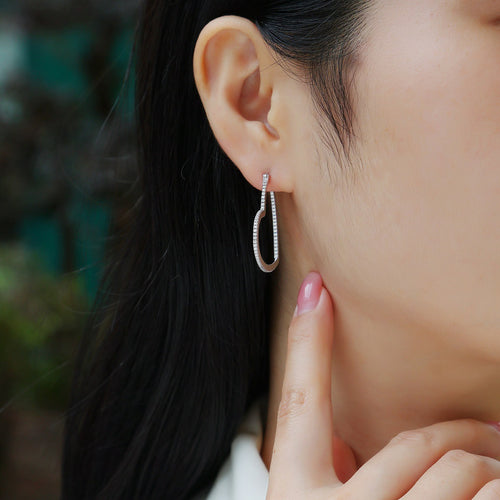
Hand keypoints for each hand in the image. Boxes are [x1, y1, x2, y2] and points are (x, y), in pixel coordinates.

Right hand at [266, 271, 499, 498]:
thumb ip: (328, 469)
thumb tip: (346, 439)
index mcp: (296, 493)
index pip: (301, 399)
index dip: (307, 338)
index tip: (314, 287)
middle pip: (414, 443)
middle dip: (462, 433)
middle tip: (490, 430)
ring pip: (459, 470)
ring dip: (492, 463)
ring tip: (499, 462)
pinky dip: (498, 487)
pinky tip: (498, 487)